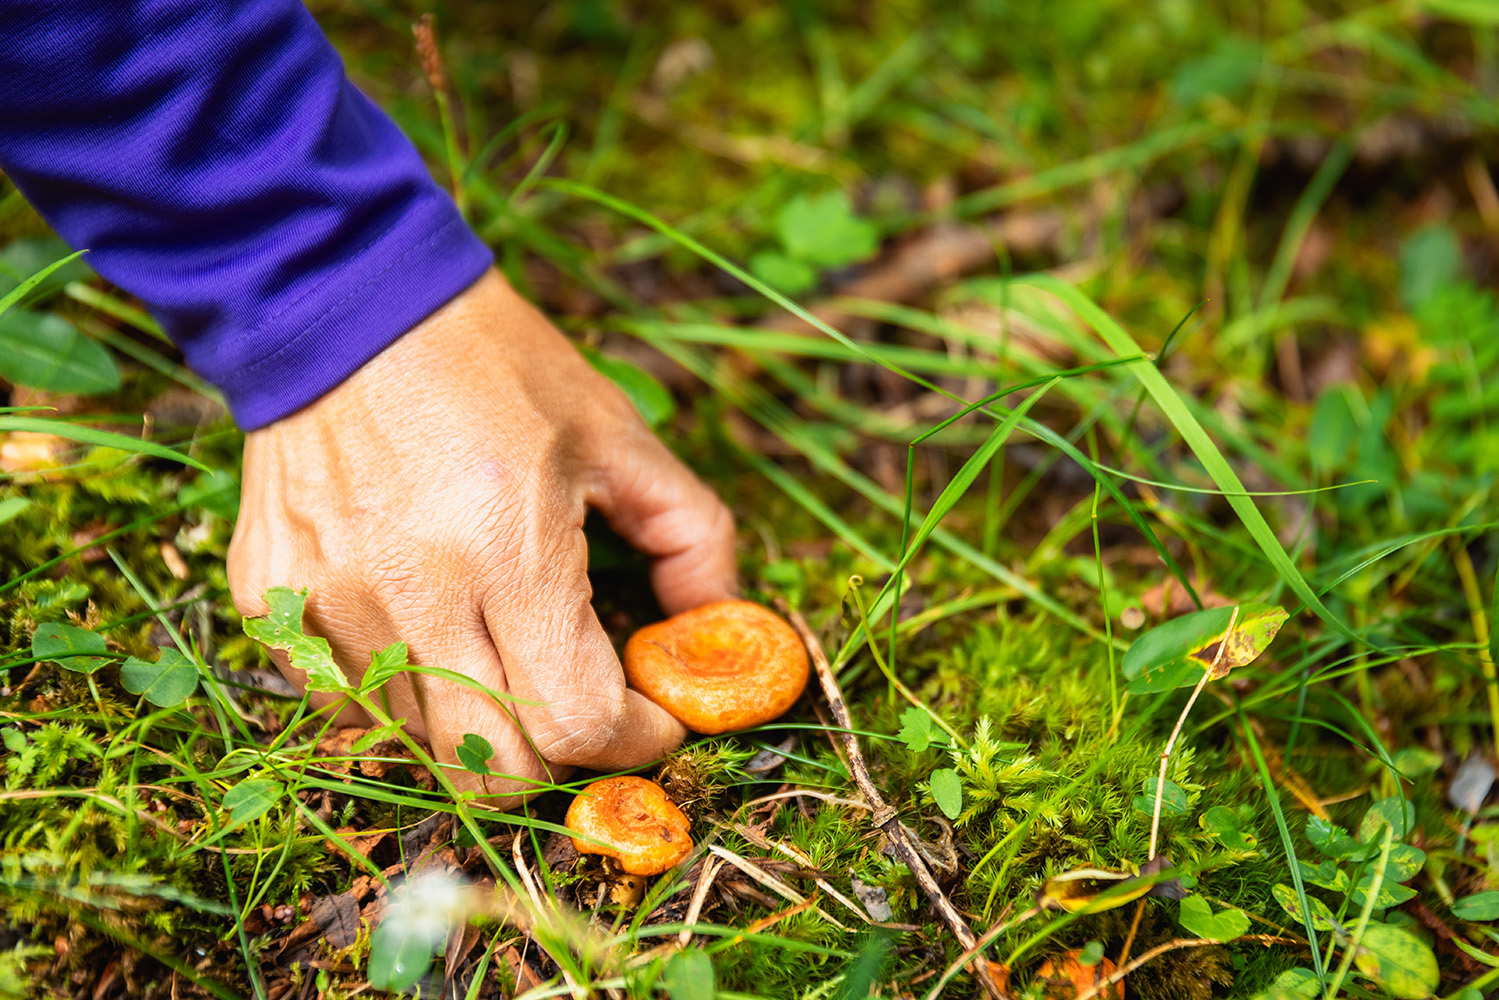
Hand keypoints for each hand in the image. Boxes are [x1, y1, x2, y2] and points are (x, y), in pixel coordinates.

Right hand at [227, 270, 737, 796]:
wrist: (347, 303)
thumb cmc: (496, 368)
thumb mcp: (617, 435)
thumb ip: (691, 534)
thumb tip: (720, 623)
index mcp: (508, 550)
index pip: (578, 725)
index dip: (634, 738)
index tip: (651, 713)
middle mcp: (411, 595)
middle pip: (496, 771)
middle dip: (559, 754)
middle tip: (581, 697)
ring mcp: (330, 606)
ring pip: (421, 746)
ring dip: (480, 719)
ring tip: (500, 645)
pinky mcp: (273, 602)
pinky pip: (346, 705)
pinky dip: (401, 694)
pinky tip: (428, 627)